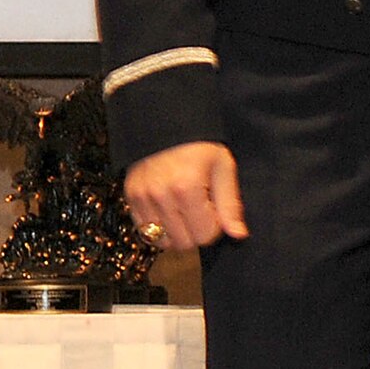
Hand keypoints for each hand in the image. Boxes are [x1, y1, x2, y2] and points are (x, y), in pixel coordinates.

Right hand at [124, 141, 248, 251]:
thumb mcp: (223, 167)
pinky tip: (170, 212)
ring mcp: (142, 199)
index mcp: (187, 188)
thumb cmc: (200, 145)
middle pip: (184, 243)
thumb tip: (239, 235)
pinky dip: (159, 230)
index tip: (216, 210)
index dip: (215, 226)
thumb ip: (230, 204)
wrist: (165, 125)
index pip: (205, 235)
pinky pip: (144, 233)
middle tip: (202, 211)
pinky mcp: (130, 199)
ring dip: (178, 234)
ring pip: (162, 242)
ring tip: (186, 212)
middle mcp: (161, 196)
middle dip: (197, 232)